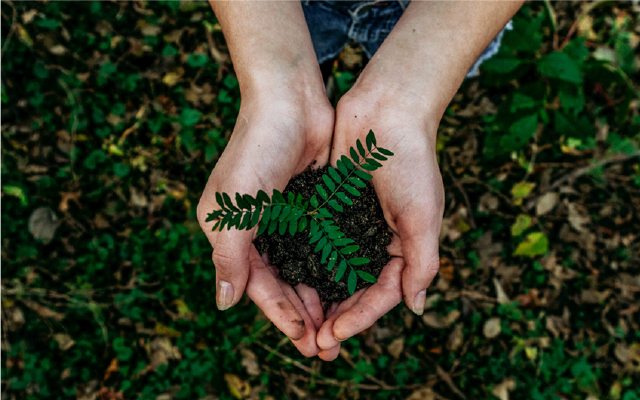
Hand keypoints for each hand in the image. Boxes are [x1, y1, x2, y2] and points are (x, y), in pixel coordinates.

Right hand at [197, 88, 333, 356]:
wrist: (290, 100)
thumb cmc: (256, 150)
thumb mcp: (235, 208)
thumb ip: (229, 257)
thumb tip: (224, 304)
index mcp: (231, 232)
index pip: (257, 285)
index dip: (280, 314)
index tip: (304, 340)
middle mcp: (256, 229)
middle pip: (282, 283)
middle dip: (302, 315)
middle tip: (326, 347)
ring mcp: (285, 218)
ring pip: (304, 269)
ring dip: (319, 297)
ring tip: (340, 326)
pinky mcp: (310, 205)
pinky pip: (321, 246)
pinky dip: (332, 268)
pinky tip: (349, 288)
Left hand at [316, 88, 444, 360]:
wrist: (386, 109)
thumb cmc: (411, 160)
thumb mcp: (423, 214)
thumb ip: (422, 262)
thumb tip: (416, 307)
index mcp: (403, 246)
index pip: (381, 294)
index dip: (360, 317)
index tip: (335, 334)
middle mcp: (376, 240)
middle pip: (354, 289)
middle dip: (336, 316)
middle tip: (313, 342)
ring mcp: (351, 224)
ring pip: (332, 271)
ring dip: (317, 297)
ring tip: (298, 321)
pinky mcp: (329, 207)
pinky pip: (316, 242)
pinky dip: (304, 262)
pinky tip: (287, 280)